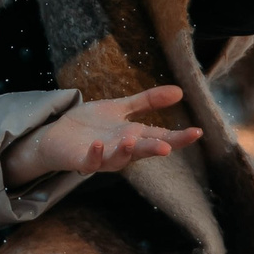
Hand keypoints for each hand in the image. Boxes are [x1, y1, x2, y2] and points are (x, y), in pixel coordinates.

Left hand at [2, 85, 206, 185]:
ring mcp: (102, 156)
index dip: (179, 137)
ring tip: (131, 141)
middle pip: (142, 150)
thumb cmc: (90, 125)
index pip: (161, 137)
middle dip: (154, 149)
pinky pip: (90, 162)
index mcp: (134, 137)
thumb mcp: (121, 108)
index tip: (197, 132)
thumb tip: (180, 91)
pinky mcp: (82, 160)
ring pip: (117, 159)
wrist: (56, 136)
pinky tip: (98, 144)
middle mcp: (122, 149)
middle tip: (168, 147)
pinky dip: (95, 155)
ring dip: (124, 152)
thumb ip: (148, 102)